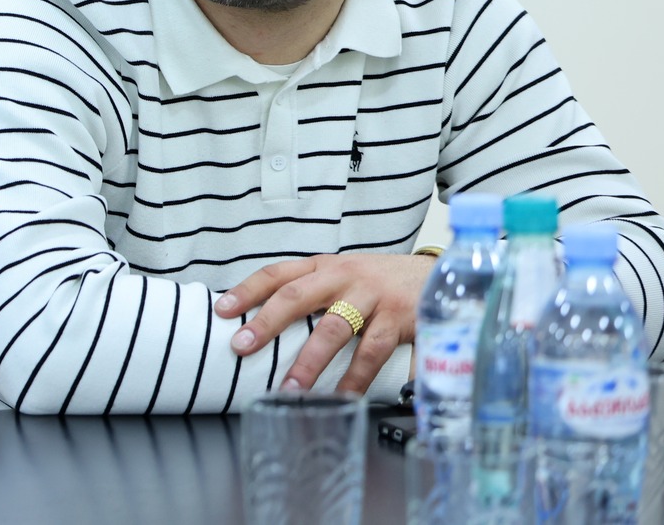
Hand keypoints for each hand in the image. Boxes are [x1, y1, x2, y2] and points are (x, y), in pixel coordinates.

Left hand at [212, 253, 435, 394]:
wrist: (441, 276)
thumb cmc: (381, 282)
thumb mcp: (344, 276)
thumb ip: (313, 292)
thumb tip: (267, 320)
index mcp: (324, 266)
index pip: (278, 273)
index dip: (248, 290)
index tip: (222, 310)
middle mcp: (343, 277)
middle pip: (296, 297)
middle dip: (266, 323)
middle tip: (241, 346)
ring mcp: (371, 297)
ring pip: (333, 329)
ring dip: (309, 362)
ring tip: (290, 388)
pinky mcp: (398, 319)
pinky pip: (372, 353)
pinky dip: (356, 378)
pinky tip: (342, 397)